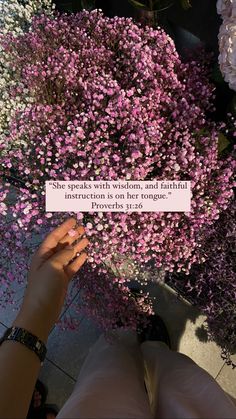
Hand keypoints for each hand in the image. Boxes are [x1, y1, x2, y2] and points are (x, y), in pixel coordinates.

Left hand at [13, 218, 88, 340]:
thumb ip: (63, 255)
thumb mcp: (53, 266)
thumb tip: (72, 248)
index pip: (54, 236)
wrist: (41, 311)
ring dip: (77, 246)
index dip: (63, 227)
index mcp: (42, 254)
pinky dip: (78, 260)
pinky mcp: (63, 280)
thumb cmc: (44, 286)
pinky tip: (85, 255)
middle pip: (61, 244)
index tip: (74, 219)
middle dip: (71, 236)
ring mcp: (56, 270)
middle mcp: (49, 260)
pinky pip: (72, 266)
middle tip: (83, 228)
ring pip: (68, 255)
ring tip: (87, 239)